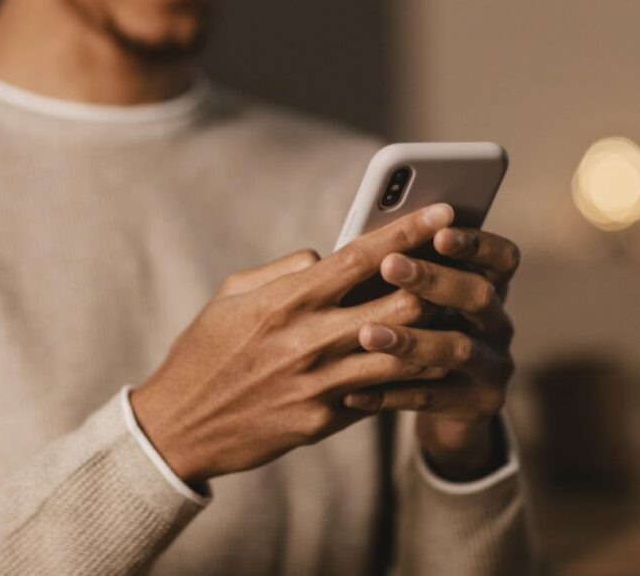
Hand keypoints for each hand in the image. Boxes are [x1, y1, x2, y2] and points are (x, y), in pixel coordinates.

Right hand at [130, 204, 454, 485]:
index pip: (362, 256)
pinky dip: (405, 374)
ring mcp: (320, 384)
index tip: (445, 212)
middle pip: (401, 303)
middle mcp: (309, 339)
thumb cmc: (204, 351)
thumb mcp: (231, 295)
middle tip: (460, 268)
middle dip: (437, 281)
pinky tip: (425, 361)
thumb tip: (328, 256)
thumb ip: (285, 270)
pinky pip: (380, 392)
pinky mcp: (324, 420)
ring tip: (457, 316)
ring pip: (405, 352)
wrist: (179, 426)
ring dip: (435, 331)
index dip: (409, 231)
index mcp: (286, 300)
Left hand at [344, 227, 520, 479]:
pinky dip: (389, 394)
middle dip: (434, 279)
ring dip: (411, 339)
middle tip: (389, 266)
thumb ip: (400, 273)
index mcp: (487, 287)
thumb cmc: (418, 332)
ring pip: (457, 349)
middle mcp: (497, 324)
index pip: (500, 257)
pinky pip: (431, 398)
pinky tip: (352, 393)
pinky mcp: (478, 405)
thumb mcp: (416, 300)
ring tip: (366, 334)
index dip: (475, 243)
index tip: (439, 232)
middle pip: (479, 295)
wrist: (446, 409)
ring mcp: (493, 366)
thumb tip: (360, 238)